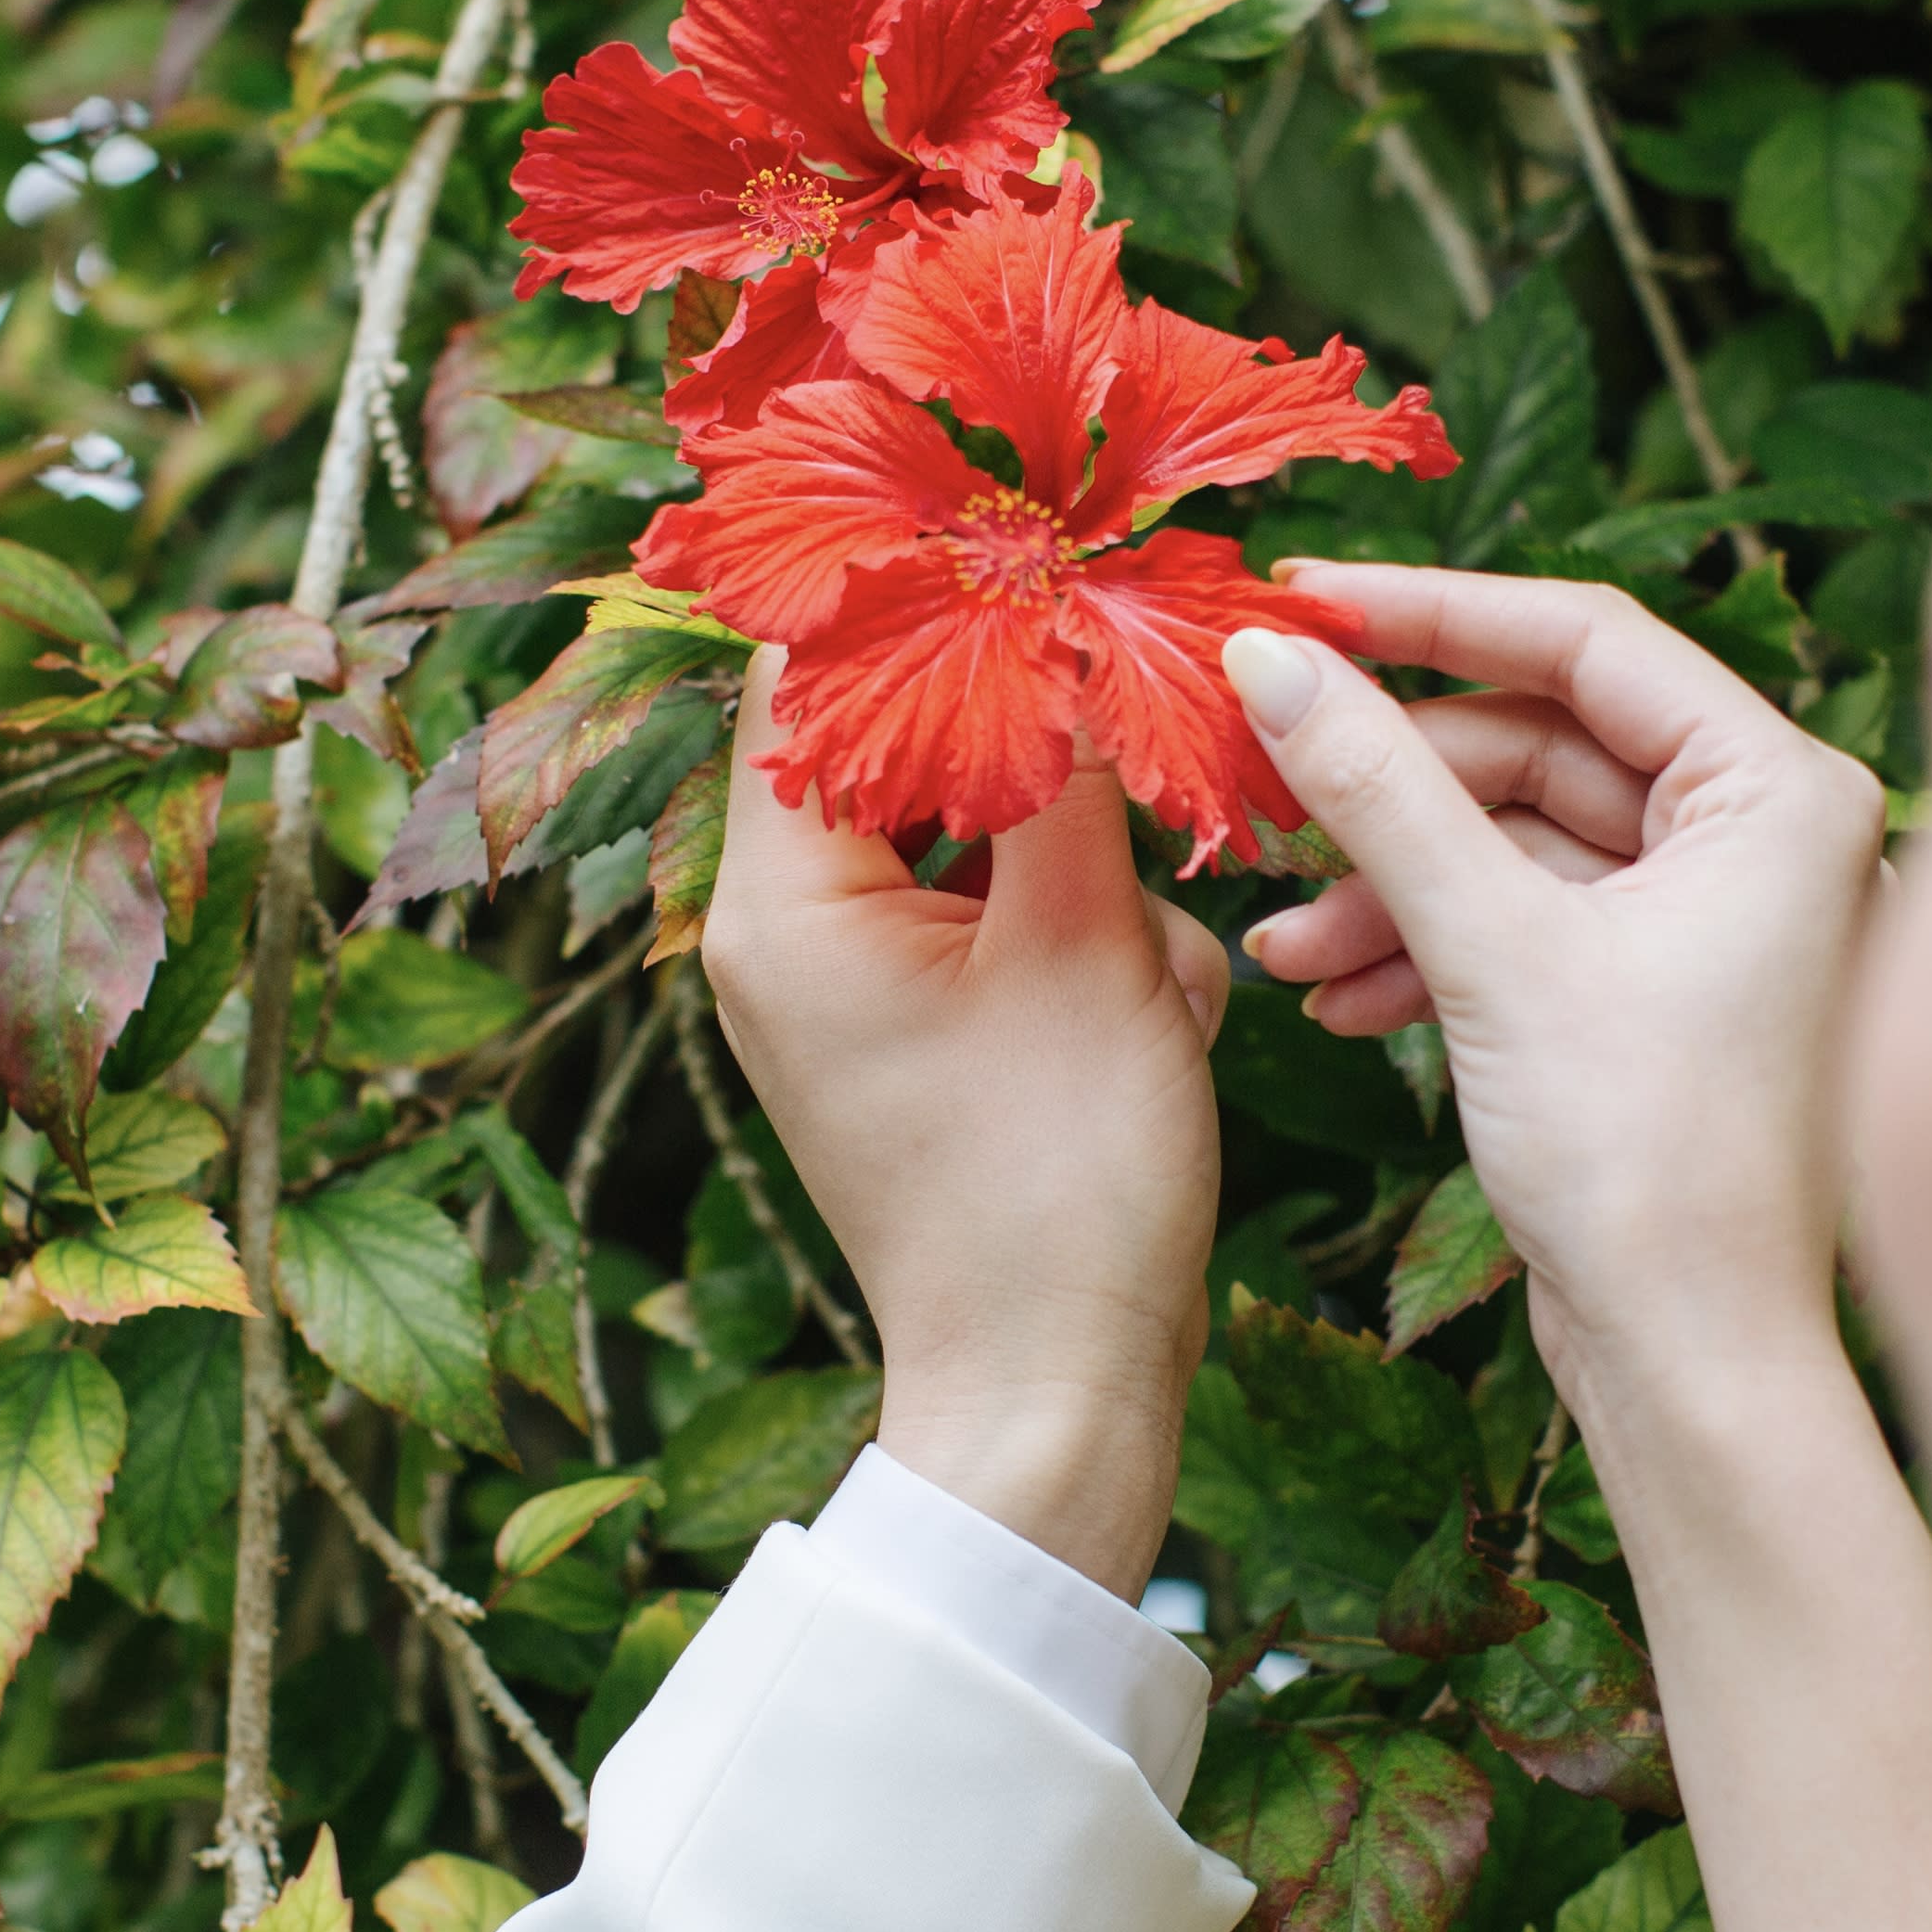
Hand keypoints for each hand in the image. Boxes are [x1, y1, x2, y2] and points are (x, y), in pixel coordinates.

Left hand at [701, 652, 1230, 1591]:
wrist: (1056, 1397)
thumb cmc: (1058, 1188)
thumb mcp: (1085, 944)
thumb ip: (1066, 766)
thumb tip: (1055, 608)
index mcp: (780, 903)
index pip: (810, 671)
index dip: (919, 585)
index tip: (1033, 533)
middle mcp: (782, 935)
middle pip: (910, 745)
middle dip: (1046, 760)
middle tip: (1139, 761)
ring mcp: (848, 987)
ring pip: (983, 834)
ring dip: (1088, 870)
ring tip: (1145, 972)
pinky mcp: (916, 1032)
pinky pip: (1002, 919)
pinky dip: (1088, 941)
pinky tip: (1151, 1016)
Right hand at [1223, 568, 1883, 1416]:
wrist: (1698, 1366)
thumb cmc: (1646, 1161)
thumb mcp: (1490, 948)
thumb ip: (1376, 788)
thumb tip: (1268, 660)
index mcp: (1783, 790)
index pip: (1588, 640)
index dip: (1432, 612)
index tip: (1300, 602)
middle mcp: (1771, 838)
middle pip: (1542, 747)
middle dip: (1391, 793)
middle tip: (1262, 795)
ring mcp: (1722, 921)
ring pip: (1521, 847)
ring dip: (1394, 890)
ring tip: (1287, 953)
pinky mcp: (1669, 998)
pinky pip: (1535, 926)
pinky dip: (1438, 952)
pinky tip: (1344, 1004)